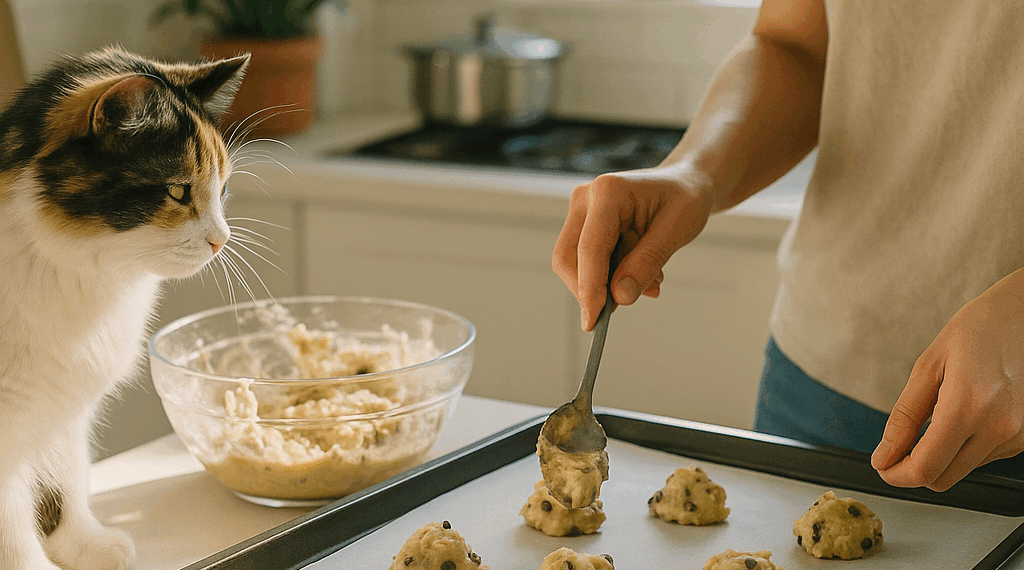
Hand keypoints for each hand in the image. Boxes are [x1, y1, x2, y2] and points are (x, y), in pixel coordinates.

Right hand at [551, 166, 715, 330]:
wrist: (685, 184)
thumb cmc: (685, 199)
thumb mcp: (676, 231)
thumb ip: (647, 263)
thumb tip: (619, 297)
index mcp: (608, 191)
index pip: (589, 248)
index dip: (590, 287)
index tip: (594, 322)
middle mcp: (585, 198)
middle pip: (568, 258)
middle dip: (592, 289)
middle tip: (626, 304)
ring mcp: (581, 211)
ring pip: (575, 264)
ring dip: (608, 284)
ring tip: (652, 282)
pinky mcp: (584, 226)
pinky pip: (588, 262)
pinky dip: (612, 277)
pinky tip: (644, 273)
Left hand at [871, 270, 1023, 490]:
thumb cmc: (979, 330)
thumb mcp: (929, 366)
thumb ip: (904, 417)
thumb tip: (884, 455)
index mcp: (969, 408)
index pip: (925, 468)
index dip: (896, 474)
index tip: (883, 466)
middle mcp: (999, 428)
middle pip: (943, 478)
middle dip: (914, 469)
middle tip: (897, 448)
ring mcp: (1018, 435)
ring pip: (963, 470)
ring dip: (942, 455)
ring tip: (942, 413)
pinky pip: (985, 457)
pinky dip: (965, 445)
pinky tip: (966, 414)